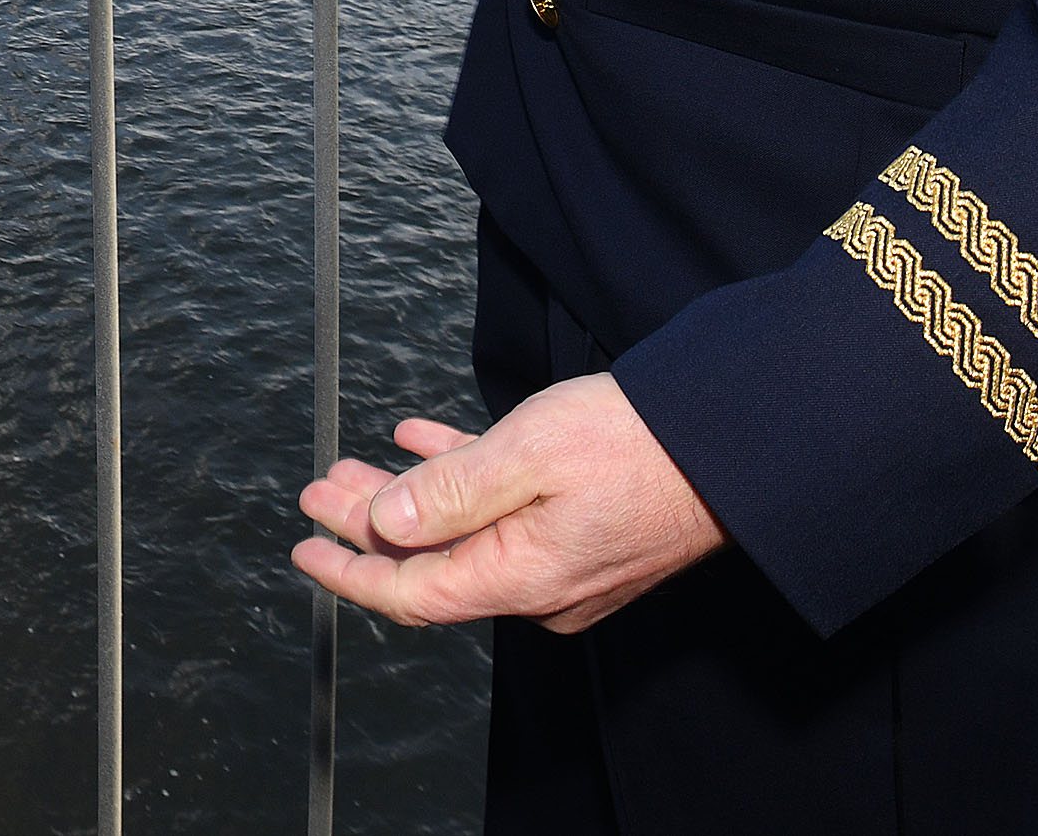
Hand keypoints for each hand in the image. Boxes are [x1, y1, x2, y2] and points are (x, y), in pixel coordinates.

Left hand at [291, 373, 725, 634]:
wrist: (733, 445)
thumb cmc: (638, 446)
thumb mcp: (524, 455)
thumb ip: (450, 492)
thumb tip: (386, 521)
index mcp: (520, 577)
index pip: (411, 593)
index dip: (350, 570)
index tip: (305, 548)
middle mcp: (541, 586)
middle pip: (432, 564)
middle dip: (368, 527)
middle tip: (320, 491)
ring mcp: (565, 565)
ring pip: (462, 535)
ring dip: (408, 499)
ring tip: (358, 467)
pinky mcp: (585, 536)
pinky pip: (504, 513)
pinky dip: (459, 479)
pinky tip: (423, 444)